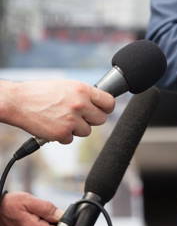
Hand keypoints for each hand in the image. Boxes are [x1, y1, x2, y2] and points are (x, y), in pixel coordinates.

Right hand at [0, 80, 114, 143]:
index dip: (106, 108)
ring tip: (61, 118)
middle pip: (101, 119)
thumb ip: (83, 95)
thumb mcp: (66, 86)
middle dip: (91, 119)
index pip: (109, 102)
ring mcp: (72, 120)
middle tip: (79, 116)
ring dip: (76, 128)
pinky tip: (53, 125)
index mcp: (82, 90)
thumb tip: (98, 103)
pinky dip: (63, 135)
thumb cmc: (40, 93)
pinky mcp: (63, 133)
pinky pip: (71, 139)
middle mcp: (80, 104)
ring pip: (87, 131)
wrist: (17, 102)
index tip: (102, 110)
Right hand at [0, 192, 62, 225]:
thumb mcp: (29, 201)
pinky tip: (32, 222)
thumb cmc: (7, 207)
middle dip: (52, 222)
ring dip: (45, 225)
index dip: (61, 220)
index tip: (53, 214)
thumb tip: (63, 215)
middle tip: (40, 214)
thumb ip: (48, 209)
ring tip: (34, 218)